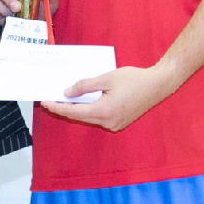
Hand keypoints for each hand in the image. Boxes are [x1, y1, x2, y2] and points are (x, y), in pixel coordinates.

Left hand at [42, 63, 173, 131]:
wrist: (158, 85)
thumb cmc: (135, 79)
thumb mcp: (107, 78)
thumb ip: (85, 86)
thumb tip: (68, 93)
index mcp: (104, 111)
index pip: (74, 112)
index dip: (58, 107)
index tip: (45, 102)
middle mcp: (108, 122)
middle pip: (80, 117)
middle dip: (65, 108)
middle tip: (51, 99)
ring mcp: (114, 125)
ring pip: (89, 118)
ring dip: (78, 110)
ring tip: (65, 99)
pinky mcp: (119, 123)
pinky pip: (99, 118)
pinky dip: (90, 110)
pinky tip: (83, 102)